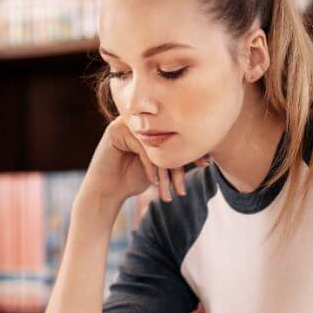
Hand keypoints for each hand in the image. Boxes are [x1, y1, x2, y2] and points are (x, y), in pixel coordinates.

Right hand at [81, 117, 208, 206]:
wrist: (106, 192)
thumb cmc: (132, 179)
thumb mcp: (160, 168)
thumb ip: (175, 157)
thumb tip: (206, 158)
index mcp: (149, 124)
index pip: (174, 133)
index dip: (190, 149)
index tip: (205, 164)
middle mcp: (138, 120)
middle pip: (166, 136)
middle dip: (181, 161)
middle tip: (189, 179)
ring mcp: (124, 123)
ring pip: (155, 142)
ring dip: (166, 169)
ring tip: (173, 190)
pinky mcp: (114, 132)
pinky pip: (141, 147)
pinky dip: (150, 166)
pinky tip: (154, 182)